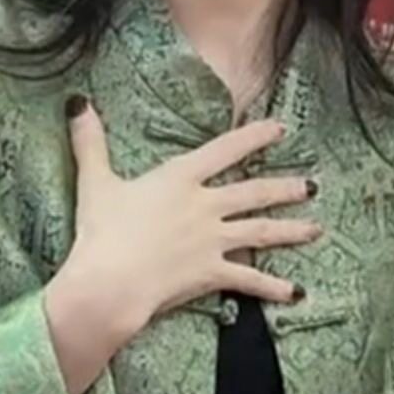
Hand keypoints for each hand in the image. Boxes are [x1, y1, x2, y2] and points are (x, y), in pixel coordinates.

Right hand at [62, 95, 323, 331]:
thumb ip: (90, 142)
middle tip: (311, 185)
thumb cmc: (101, 232)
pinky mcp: (212, 273)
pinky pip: (250, 280)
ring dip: (291, 229)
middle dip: (285, 187)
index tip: (280, 129)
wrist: (110, 282)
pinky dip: (274, 288)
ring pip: (262, 231)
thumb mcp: (94, 182)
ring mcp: (213, 240)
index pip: (225, 149)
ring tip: (316, 228)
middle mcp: (205, 205)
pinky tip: (297, 292)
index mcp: (179, 178)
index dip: (254, 137)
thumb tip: (77, 101)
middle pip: (254, 192)